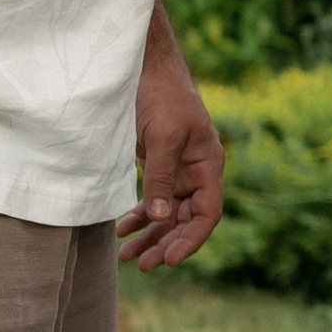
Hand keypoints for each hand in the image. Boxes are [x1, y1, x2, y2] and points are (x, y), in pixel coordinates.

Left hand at [121, 19, 224, 266]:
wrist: (144, 66)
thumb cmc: (162, 95)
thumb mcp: (163, 136)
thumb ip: (161, 177)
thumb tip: (160, 218)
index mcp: (208, 164)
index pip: (207, 213)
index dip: (191, 239)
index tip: (169, 259)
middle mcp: (196, 171)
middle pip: (186, 219)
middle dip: (165, 242)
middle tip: (142, 265)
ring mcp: (176, 169)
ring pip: (167, 213)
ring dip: (150, 234)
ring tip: (127, 256)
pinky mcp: (157, 164)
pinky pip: (153, 199)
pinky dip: (140, 215)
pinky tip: (123, 229)